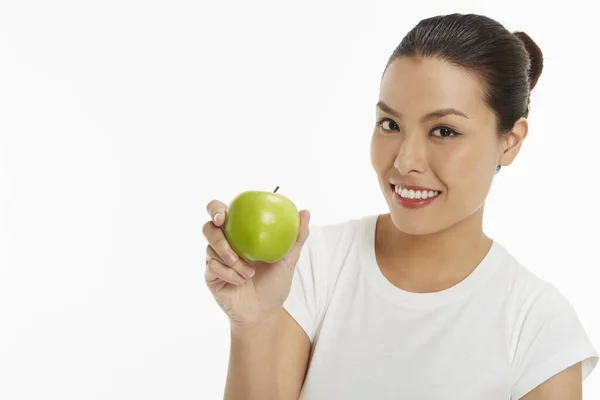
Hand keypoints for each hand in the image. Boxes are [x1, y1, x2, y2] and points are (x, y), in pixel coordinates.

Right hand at [203, 199, 310, 329]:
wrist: (264, 312)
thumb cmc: (275, 283)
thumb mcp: (289, 260)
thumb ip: (296, 236)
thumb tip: (305, 211)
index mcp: (239, 234)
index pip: (221, 213)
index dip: (216, 209)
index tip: (224, 214)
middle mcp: (224, 244)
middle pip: (208, 228)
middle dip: (215, 230)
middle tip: (224, 236)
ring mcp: (215, 260)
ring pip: (211, 248)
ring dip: (230, 258)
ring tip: (248, 271)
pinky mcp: (210, 276)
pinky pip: (213, 267)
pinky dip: (229, 273)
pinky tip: (241, 280)